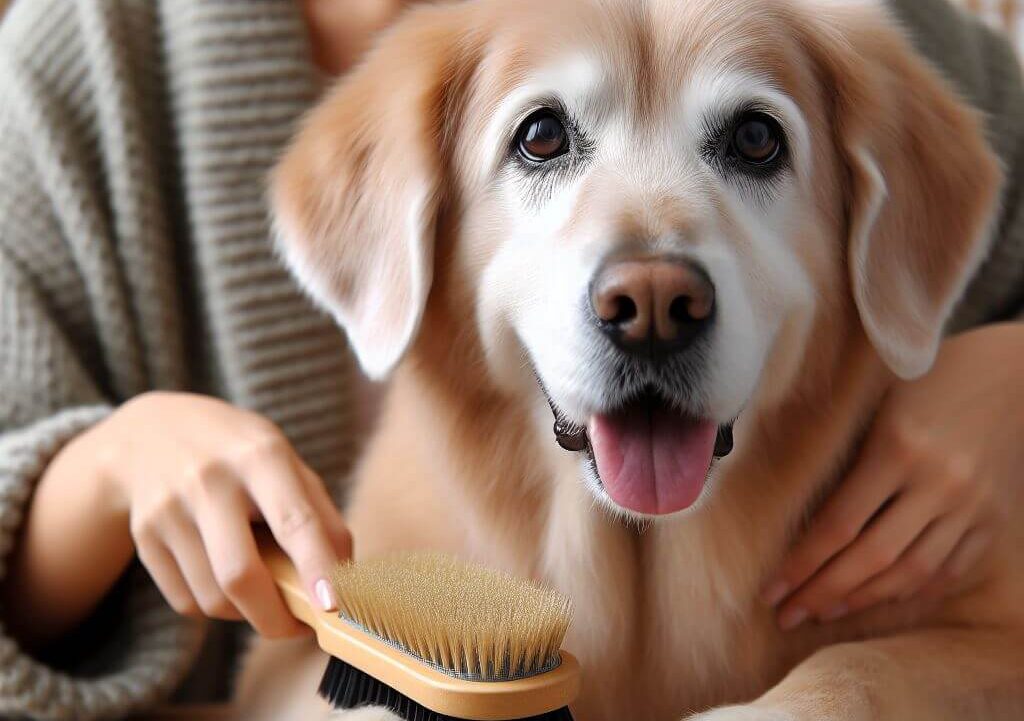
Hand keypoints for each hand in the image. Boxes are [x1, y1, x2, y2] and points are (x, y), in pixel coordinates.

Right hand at [92, 392, 350, 635]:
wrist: (154, 432)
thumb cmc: (241, 454)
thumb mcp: (286, 461)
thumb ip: (320, 514)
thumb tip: (344, 577)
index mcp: (260, 455)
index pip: (293, 521)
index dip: (316, 567)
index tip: (332, 605)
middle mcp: (209, 480)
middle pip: (240, 575)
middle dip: (275, 618)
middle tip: (299, 626)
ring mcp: (169, 508)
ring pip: (213, 598)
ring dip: (247, 613)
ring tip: (263, 590)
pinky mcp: (144, 536)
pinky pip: (187, 601)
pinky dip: (216, 607)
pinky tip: (225, 580)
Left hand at [762, 324, 1023, 628]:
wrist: (1009, 372)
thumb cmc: (924, 379)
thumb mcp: (874, 403)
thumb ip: (842, 454)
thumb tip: (786, 507)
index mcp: (897, 447)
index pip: (838, 524)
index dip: (801, 563)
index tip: (770, 588)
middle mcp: (938, 482)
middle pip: (871, 557)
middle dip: (822, 592)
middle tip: (786, 614)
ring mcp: (972, 505)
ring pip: (911, 572)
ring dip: (863, 600)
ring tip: (824, 611)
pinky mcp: (994, 518)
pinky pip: (949, 570)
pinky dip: (911, 591)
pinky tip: (876, 600)